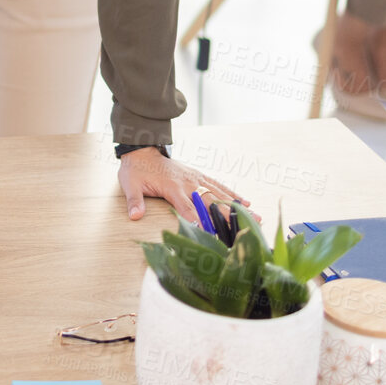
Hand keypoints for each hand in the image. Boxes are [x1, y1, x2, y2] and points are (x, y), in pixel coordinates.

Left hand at [118, 148, 248, 222]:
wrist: (142, 150)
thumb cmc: (136, 170)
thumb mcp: (130, 185)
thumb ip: (135, 201)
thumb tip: (135, 216)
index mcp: (172, 187)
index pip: (188, 208)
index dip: (199, 221)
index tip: (211, 234)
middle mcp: (188, 182)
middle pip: (210, 202)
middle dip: (227, 215)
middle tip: (244, 227)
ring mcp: (195, 178)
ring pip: (219, 193)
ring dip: (236, 205)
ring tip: (256, 215)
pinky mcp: (198, 175)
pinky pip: (217, 184)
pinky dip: (231, 193)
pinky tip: (245, 202)